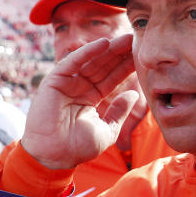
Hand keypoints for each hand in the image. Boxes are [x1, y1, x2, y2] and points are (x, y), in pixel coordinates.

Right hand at [22, 36, 139, 168]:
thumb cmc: (77, 148)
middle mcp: (79, 87)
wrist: (54, 157)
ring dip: (108, 49)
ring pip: (91, 61)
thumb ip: (120, 112)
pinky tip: (104, 43)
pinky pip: (73, 62)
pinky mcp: (54, 81)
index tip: (141, 55)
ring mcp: (66, 83)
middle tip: (137, 39)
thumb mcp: (107, 130)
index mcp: (90, 97)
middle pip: (103, 66)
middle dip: (120, 53)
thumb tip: (134, 94)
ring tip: (126, 39)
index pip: (112, 78)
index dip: (126, 67)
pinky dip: (88, 52)